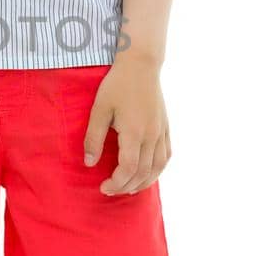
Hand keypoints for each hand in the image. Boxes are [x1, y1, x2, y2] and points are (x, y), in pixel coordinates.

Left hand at [83, 58, 170, 194]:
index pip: (129, 168)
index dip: (116, 183)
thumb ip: (94, 138)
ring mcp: (161, 132)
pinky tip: (148, 173)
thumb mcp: (99, 109)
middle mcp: (151, 135)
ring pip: (158, 167)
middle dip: (126, 186)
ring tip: (128, 188)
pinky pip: (166, 155)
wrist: (140, 65)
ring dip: (143, 182)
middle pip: (143, 173)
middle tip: (110, 190)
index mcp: (134, 132)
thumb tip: (90, 163)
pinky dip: (158, 170)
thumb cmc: (117, 85)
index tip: (103, 187)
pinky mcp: (166, 127)